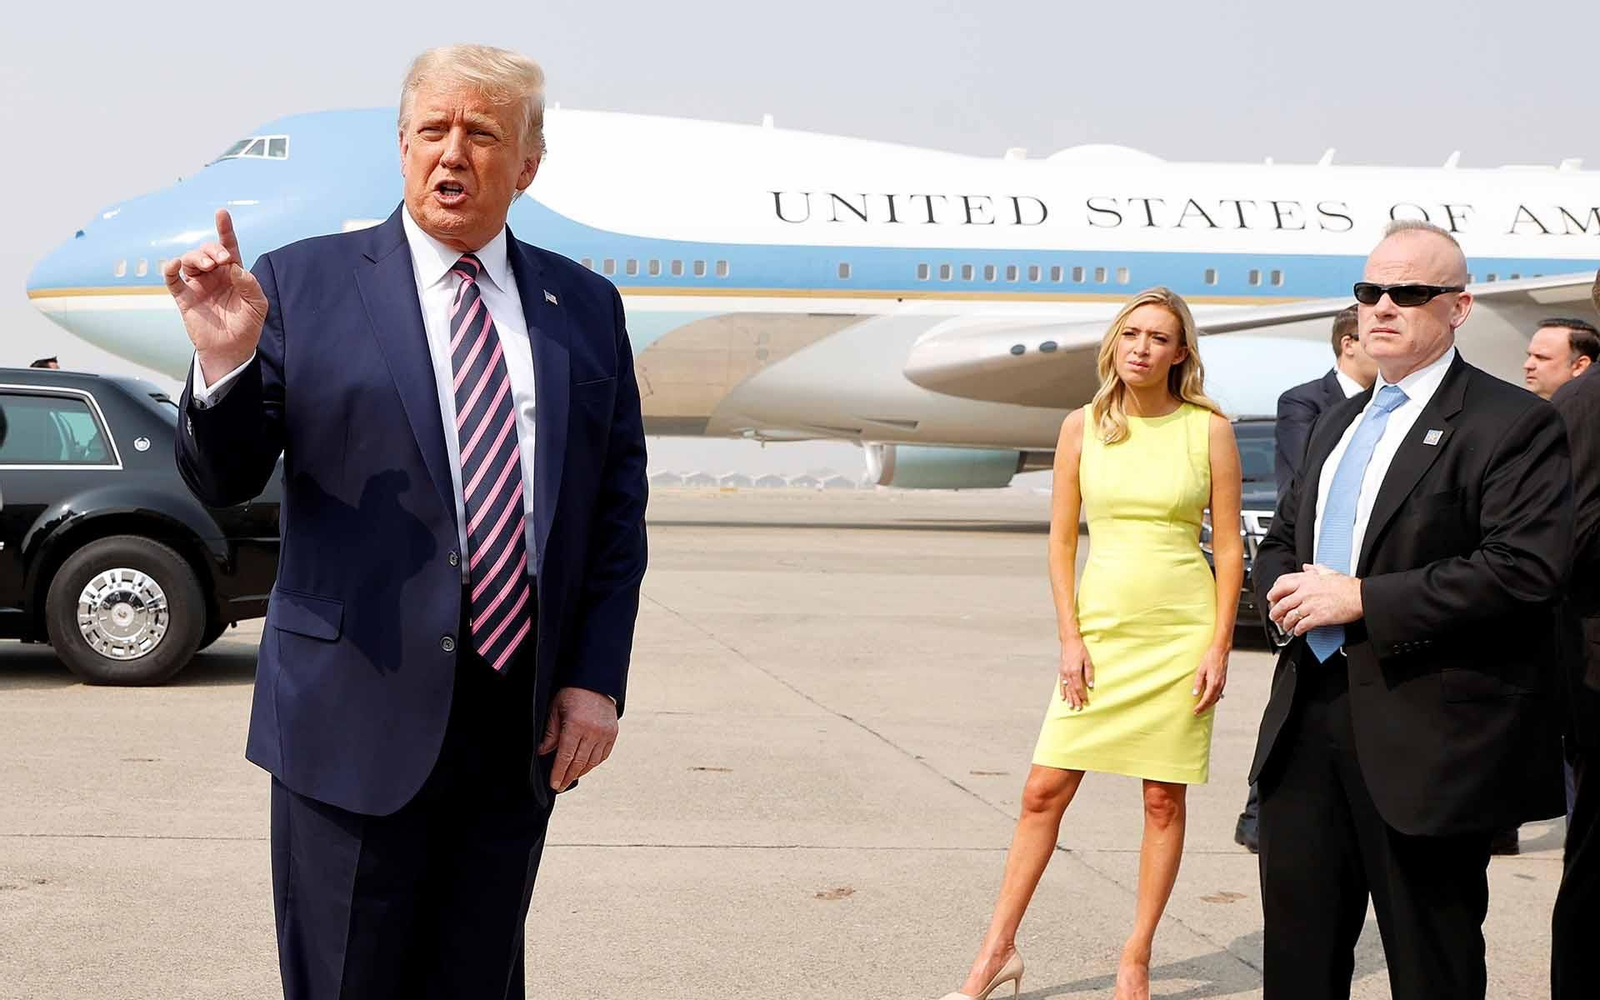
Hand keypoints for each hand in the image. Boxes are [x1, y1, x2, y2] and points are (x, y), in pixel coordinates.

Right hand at [161, 208, 267, 382]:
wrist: (232, 350)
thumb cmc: (247, 326)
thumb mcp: (257, 304)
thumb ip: (249, 284)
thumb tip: (233, 267)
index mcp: (233, 273)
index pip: (228, 247)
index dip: (225, 229)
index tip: (221, 213)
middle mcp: (214, 275)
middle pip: (207, 250)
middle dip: (213, 249)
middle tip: (221, 260)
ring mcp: (198, 285)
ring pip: (190, 260)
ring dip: (197, 257)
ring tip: (208, 266)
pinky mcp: (184, 297)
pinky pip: (172, 279)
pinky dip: (170, 268)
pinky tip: (174, 264)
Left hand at [537, 687, 618, 791]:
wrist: (596, 683)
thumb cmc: (572, 694)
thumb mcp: (556, 709)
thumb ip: (551, 732)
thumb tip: (543, 752)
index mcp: (575, 725)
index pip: (565, 756)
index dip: (559, 772)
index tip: (555, 784)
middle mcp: (592, 731)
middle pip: (579, 762)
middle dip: (568, 777)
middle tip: (560, 786)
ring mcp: (605, 733)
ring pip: (592, 762)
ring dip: (581, 772)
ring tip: (571, 778)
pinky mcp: (613, 734)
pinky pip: (603, 755)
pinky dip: (593, 764)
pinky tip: (585, 767)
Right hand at [1058, 636, 1093, 710]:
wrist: (1069, 641)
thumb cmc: (1080, 649)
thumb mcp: (1088, 660)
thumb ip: (1089, 674)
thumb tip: (1090, 685)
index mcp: (1075, 671)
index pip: (1079, 687)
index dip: (1082, 695)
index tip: (1085, 701)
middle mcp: (1068, 674)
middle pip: (1072, 690)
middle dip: (1075, 699)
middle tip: (1078, 708)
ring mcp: (1063, 673)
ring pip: (1066, 688)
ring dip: (1069, 697)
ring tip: (1070, 706)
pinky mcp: (1061, 671)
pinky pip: (1061, 683)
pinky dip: (1062, 691)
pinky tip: (1063, 697)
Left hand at [1192, 645, 1227, 714]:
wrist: (1221, 651)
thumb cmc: (1210, 658)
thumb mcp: (1201, 670)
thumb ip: (1198, 683)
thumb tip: (1194, 693)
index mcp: (1213, 683)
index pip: (1206, 699)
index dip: (1201, 706)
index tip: (1195, 711)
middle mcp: (1219, 685)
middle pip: (1212, 701)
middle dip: (1204, 708)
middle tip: (1197, 712)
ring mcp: (1222, 683)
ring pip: (1216, 698)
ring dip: (1209, 704)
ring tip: (1202, 708)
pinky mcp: (1223, 681)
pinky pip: (1218, 694)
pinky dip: (1213, 699)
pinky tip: (1209, 699)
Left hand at [1266, 564, 1363, 635]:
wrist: (1360, 596)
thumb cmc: (1347, 586)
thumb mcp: (1329, 571)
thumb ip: (1315, 569)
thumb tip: (1306, 567)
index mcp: (1306, 580)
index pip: (1281, 584)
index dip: (1273, 592)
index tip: (1272, 598)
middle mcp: (1305, 591)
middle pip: (1282, 602)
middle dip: (1275, 612)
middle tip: (1274, 616)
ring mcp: (1310, 604)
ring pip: (1289, 615)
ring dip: (1285, 623)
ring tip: (1285, 626)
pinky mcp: (1318, 616)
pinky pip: (1302, 625)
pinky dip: (1297, 630)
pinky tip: (1297, 631)